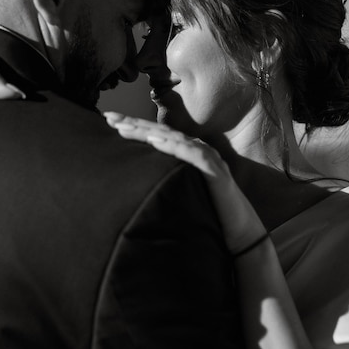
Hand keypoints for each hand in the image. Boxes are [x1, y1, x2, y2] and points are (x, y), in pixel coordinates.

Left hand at [104, 111, 266, 254]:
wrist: (240, 232)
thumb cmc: (210, 215)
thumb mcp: (181, 194)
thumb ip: (165, 182)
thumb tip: (138, 183)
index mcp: (187, 154)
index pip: (156, 136)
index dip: (133, 127)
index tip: (109, 121)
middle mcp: (196, 151)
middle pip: (160, 133)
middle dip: (133, 123)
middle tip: (108, 116)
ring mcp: (206, 158)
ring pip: (172, 138)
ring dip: (147, 131)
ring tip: (124, 127)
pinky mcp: (214, 171)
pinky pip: (191, 154)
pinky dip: (172, 145)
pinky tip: (154, 140)